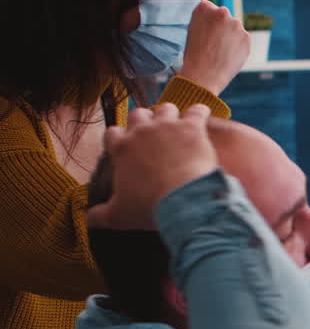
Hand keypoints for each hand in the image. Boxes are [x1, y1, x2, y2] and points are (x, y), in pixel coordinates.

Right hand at [86, 104, 217, 229]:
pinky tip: (202, 116)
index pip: (112, 133)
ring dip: (170, 115)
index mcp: (121, 148)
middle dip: (144, 121)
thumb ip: (100, 215)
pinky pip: (197, 111)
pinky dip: (200, 113)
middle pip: (138, 114)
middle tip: (154, 133)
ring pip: (165, 109)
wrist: (182, 201)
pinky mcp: (192, 128)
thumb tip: (87, 219)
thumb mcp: (118, 215)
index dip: (120, 137)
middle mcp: (141, 132)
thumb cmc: (149, 208)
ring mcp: (167, 127)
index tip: (127, 145)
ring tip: (178, 125)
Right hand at [176, 0, 250, 94]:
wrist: (204, 74)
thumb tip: (215, 20)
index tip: (206, 31)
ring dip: (231, 35)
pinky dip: (238, 46)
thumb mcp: (192, 30)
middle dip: (221, 26)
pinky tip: (228, 55)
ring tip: (220, 51)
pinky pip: (243, 39)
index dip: (207, 21)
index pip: (209, 8)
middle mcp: (222, 12)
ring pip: (235, 28)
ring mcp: (236, 24)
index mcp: (204, 7)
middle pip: (224, 16)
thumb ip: (204, 20)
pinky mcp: (247, 37)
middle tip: (214, 42)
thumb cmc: (194, 55)